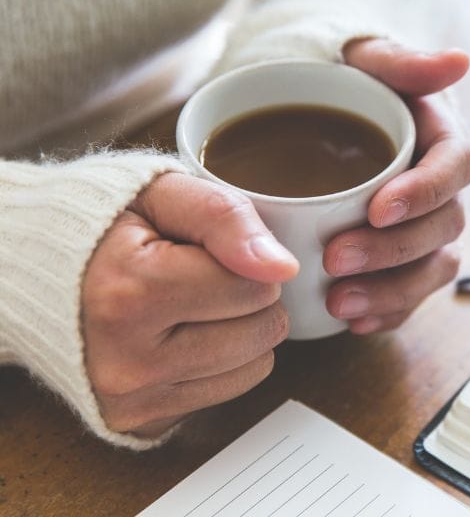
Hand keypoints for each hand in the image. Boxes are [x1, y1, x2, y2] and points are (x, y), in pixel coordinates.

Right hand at [81, 173, 298, 437]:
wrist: (40, 276)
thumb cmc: (108, 230)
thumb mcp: (162, 193)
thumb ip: (225, 218)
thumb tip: (282, 267)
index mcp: (130, 293)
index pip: (255, 286)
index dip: (244, 260)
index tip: (205, 252)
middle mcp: (127, 360)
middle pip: (263, 330)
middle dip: (249, 297)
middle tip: (201, 279)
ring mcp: (133, 399)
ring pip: (257, 366)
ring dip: (241, 330)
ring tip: (192, 306)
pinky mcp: (144, 422)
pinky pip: (230, 392)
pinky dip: (221, 363)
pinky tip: (182, 337)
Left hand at [324, 39, 469, 333]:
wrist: (327, 104)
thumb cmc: (349, 80)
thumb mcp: (368, 58)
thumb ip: (403, 61)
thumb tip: (459, 60)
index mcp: (443, 139)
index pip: (455, 168)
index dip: (425, 192)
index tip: (378, 208)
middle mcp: (443, 190)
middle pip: (443, 228)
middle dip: (394, 251)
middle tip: (336, 257)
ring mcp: (426, 229)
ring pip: (431, 269)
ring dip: (392, 292)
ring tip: (338, 303)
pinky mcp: (404, 259)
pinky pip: (409, 295)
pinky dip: (386, 312)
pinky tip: (350, 324)